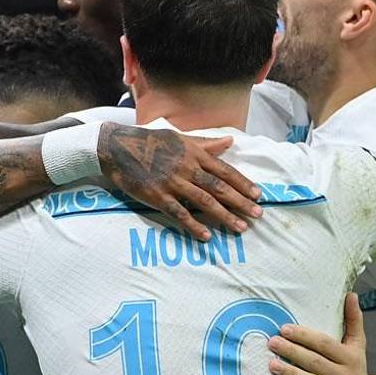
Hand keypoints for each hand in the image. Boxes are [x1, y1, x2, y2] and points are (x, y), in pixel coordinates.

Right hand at [97, 123, 261, 242]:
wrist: (117, 147)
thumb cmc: (150, 141)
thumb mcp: (180, 138)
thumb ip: (206, 143)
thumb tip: (230, 141)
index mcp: (194, 153)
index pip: (225, 170)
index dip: (243, 183)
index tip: (258, 195)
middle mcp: (187, 167)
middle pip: (219, 187)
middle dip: (240, 202)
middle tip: (258, 215)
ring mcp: (172, 183)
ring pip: (204, 202)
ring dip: (224, 216)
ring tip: (240, 227)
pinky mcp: (157, 196)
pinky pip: (179, 213)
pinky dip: (194, 225)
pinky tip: (207, 236)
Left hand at [267, 293, 374, 374]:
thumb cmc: (355, 368)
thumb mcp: (358, 345)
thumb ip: (353, 320)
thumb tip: (351, 295)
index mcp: (350, 357)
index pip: (325, 344)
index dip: (304, 336)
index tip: (284, 328)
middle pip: (315, 362)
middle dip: (292, 352)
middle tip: (272, 343)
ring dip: (292, 374)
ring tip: (271, 365)